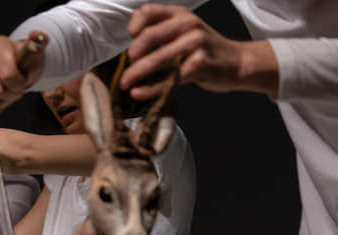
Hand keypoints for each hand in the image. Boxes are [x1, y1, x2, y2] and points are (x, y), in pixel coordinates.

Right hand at [0, 32, 47, 114]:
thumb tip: (37, 35)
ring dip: (5, 101)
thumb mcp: (35, 52)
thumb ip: (40, 43)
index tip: (24, 82)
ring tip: (10, 91)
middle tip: (18, 88)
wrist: (12, 65)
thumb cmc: (24, 60)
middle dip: (13, 94)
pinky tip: (1, 97)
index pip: (7, 76)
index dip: (20, 84)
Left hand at [125, 4, 275, 98]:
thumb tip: (131, 28)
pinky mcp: (200, 64)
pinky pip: (169, 78)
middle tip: (125, 71)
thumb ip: (160, 28)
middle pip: (148, 37)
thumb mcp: (184, 30)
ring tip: (124, 84)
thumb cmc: (204, 48)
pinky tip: (138, 94)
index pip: (148, 12)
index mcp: (180, 14)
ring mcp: (196, 44)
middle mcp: (188, 25)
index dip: (133, 27)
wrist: (237, 62)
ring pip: (156, 59)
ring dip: (136, 74)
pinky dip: (150, 89)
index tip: (130, 40)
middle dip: (132, 56)